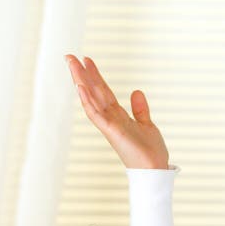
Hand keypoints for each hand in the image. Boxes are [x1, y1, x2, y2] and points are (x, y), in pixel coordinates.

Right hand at [65, 54, 168, 168]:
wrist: (154, 169)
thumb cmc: (150, 152)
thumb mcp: (147, 125)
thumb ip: (140, 109)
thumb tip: (136, 91)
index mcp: (118, 116)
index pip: (103, 92)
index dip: (95, 76)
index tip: (87, 60)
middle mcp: (110, 119)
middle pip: (93, 92)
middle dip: (82, 74)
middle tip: (70, 56)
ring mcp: (109, 125)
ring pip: (91, 99)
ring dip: (81, 81)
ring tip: (72, 64)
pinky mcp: (111, 132)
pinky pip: (95, 114)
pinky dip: (87, 100)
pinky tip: (80, 87)